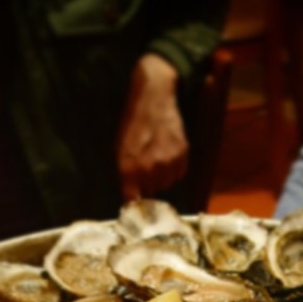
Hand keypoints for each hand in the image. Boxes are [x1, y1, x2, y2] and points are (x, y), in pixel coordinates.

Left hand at [117, 53, 188, 200]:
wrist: (153, 97)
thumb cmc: (132, 122)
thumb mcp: (120, 148)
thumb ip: (125, 174)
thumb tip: (132, 196)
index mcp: (129, 168)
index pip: (133, 201)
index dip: (134, 204)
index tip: (135, 202)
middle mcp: (149, 169)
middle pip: (150, 193)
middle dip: (147, 185)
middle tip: (144, 169)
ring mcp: (167, 163)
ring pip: (166, 184)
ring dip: (161, 177)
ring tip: (156, 159)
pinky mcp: (182, 155)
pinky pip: (178, 174)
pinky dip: (173, 169)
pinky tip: (167, 155)